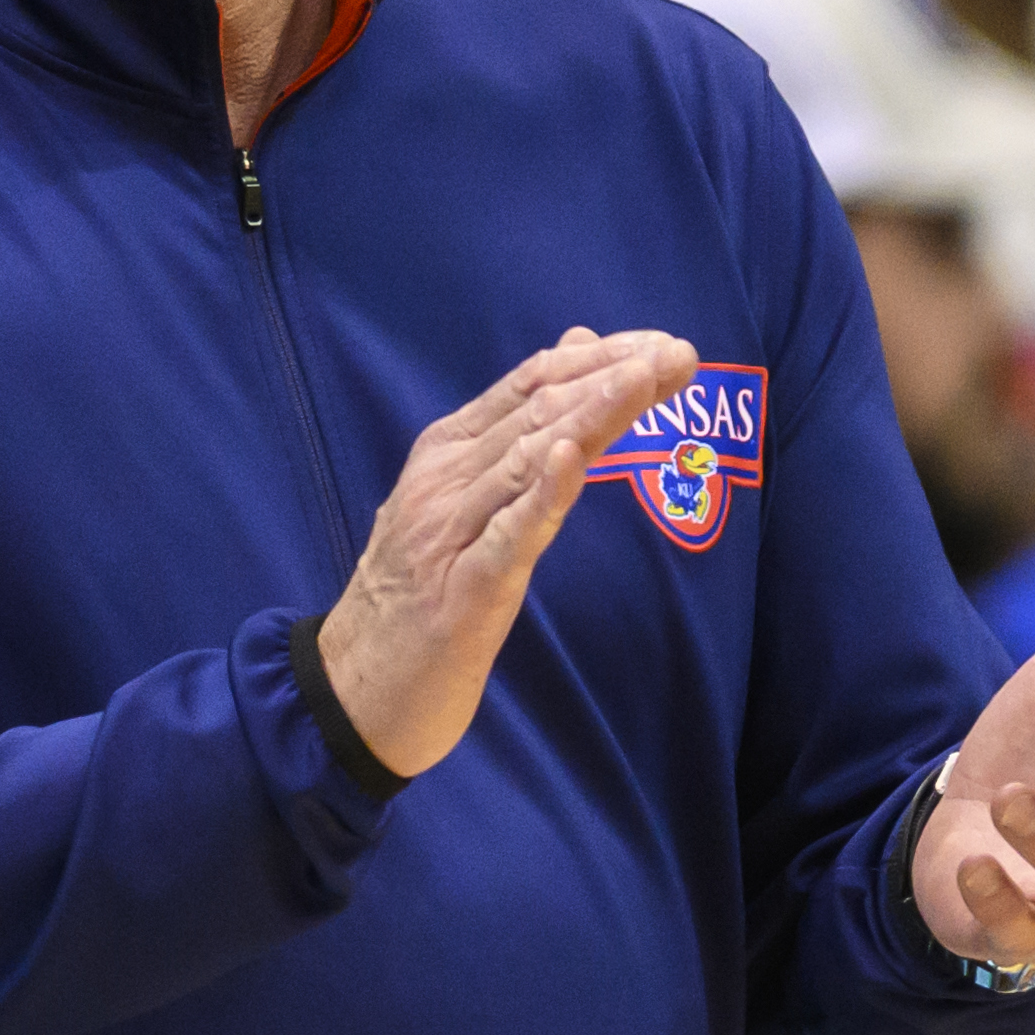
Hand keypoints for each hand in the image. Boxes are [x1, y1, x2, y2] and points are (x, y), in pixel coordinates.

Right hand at [316, 328, 697, 778]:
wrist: (353, 689)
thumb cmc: (420, 594)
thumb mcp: (466, 503)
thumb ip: (516, 432)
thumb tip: (575, 349)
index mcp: (447, 453)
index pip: (530, 384)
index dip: (599, 359)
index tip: (663, 346)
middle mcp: (444, 479)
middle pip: (537, 412)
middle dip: (613, 377)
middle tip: (680, 354)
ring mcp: (448, 532)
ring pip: (526, 459)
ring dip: (592, 416)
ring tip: (644, 381)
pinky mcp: (460, 591)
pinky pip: (506, 535)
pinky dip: (540, 494)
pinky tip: (571, 459)